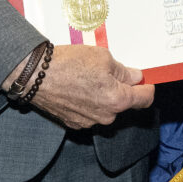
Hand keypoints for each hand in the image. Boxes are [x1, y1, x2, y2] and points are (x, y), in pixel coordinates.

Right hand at [13, 43, 153, 129]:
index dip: (148, 87)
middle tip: (110, 71)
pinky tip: (78, 87)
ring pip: (106, 108)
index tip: (146, 80)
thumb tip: (135, 77)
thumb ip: (124, 71)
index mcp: (118, 100)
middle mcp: (106, 116)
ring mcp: (89, 122)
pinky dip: (88, 101)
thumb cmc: (68, 64)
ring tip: (89, 77)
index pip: (145, 99)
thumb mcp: (103, 58)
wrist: (34, 75)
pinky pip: (90, 112)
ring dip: (104, 95)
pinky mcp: (74, 123)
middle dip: (122, 88)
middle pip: (124, 103)